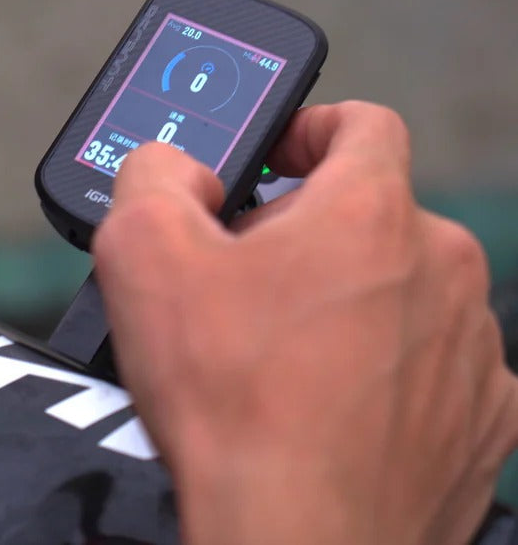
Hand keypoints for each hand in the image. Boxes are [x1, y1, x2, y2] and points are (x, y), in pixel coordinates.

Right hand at [93, 102, 517, 544]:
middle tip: (248, 276)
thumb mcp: (141, 250)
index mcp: (371, 212)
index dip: (307, 128)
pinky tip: (328, 402)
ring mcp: (472, 351)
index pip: (360, 121)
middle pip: (373, 213)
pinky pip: (431, 364)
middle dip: (311, 229)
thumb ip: (155, 172)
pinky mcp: (482, 422)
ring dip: (350, 299)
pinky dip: (386, 368)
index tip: (274, 163)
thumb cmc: (230, 400)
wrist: (293, 541)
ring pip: (403, 289)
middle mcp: (441, 270)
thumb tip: (179, 170)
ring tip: (283, 351)